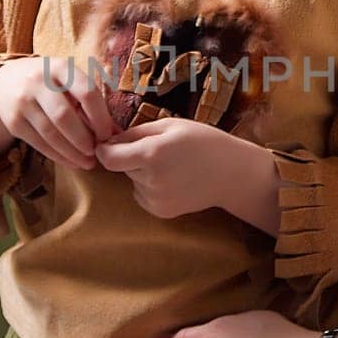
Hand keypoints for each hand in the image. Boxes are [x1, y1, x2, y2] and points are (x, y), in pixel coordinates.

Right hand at [0, 56, 118, 168]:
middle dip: (84, 139)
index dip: (100, 118)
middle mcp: (38, 81)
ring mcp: (22, 101)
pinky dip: (58, 156)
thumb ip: (92, 104)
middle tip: (97, 153)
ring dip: (72, 153)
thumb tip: (117, 134)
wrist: (6, 81)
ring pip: (50, 134)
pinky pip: (39, 143)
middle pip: (65, 116)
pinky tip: (71, 162)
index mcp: (60, 67)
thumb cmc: (51, 83)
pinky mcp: (13, 121)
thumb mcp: (69, 82)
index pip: (86, 92)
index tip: (107, 135)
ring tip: (87, 163)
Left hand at [97, 120, 272, 222]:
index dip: (105, 150)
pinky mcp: (162, 211)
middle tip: (158, 150)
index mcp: (152, 154)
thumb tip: (107, 141)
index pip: (108, 158)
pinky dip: (149, 187)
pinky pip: (142, 195)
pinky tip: (172, 179)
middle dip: (131, 157)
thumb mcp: (170, 126)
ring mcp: (157, 199)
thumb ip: (135, 133)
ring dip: (142, 172)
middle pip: (122, 167)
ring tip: (170, 165)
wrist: (231, 173)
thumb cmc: (203, 141)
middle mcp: (152, 180)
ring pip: (132, 181)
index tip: (110, 144)